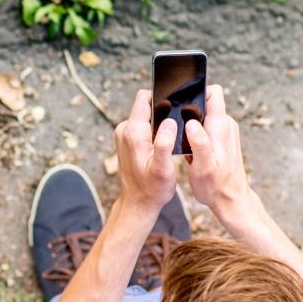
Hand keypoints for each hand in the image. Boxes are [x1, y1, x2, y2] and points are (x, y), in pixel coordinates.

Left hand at [113, 89, 179, 216]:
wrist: (137, 204)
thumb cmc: (152, 189)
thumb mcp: (163, 169)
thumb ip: (165, 144)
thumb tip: (170, 122)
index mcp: (133, 132)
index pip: (144, 99)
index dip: (161, 97)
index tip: (176, 104)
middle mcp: (125, 130)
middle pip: (147, 106)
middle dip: (163, 111)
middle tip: (178, 128)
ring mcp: (124, 134)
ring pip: (146, 116)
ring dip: (160, 123)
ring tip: (172, 139)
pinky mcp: (127, 140)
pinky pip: (143, 126)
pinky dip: (154, 131)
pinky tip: (163, 145)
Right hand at [182, 84, 255, 220]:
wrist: (231, 201)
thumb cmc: (216, 186)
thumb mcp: (203, 166)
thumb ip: (199, 143)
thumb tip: (191, 123)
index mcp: (220, 127)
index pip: (213, 93)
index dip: (197, 90)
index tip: (181, 98)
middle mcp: (225, 125)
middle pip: (206, 102)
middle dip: (190, 108)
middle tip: (176, 125)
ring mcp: (225, 132)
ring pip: (205, 115)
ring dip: (192, 123)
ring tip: (183, 141)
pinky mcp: (222, 140)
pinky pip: (207, 127)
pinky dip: (196, 134)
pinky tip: (190, 150)